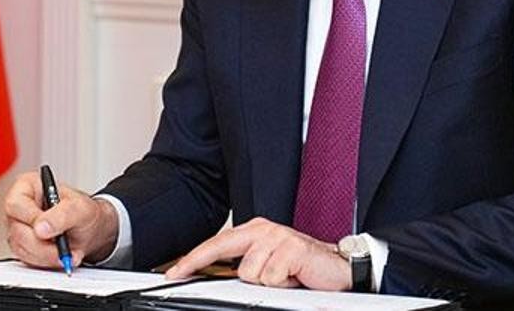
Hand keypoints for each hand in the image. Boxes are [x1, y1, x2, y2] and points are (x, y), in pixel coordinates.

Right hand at [3, 170, 118, 268]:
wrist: (90, 231)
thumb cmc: (83, 212)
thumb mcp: (80, 208)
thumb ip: (62, 215)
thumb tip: (40, 228)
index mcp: (27, 187)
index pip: (15, 204)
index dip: (31, 219)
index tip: (47, 231)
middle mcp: (19, 209)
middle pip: (17, 231)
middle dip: (43, 245)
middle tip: (64, 250)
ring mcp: (19, 229)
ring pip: (22, 249)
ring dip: (47, 257)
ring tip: (69, 253)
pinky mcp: (23, 248)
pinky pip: (28, 260)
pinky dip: (47, 262)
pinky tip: (62, 258)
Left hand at [164, 217, 350, 290]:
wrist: (339, 268)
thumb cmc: (301, 268)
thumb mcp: (268, 267)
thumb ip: (246, 267)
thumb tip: (218, 277)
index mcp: (255, 231)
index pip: (218, 243)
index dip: (193, 258)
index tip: (174, 272)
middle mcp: (263, 229)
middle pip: (221, 246)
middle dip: (197, 263)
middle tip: (179, 275)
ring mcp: (277, 237)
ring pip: (248, 272)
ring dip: (266, 283)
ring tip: (283, 278)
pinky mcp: (292, 248)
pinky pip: (270, 278)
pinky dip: (282, 284)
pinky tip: (294, 277)